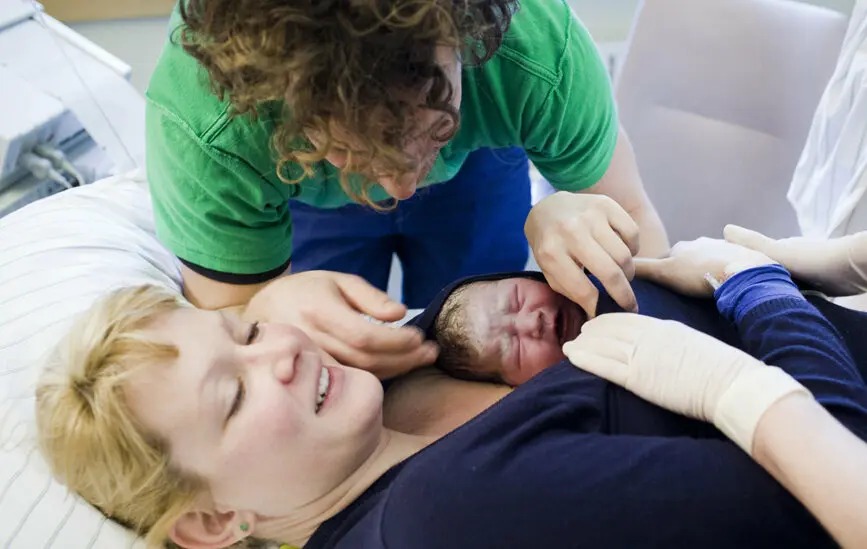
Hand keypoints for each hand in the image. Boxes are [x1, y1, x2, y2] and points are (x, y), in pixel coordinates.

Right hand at [243, 271, 437, 378]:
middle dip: (404, 358)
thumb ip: (370, 296)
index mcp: (318, 311)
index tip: (420, 337)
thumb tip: (399, 314)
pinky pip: (347, 383)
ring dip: (395, 370)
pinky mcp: (308, 377)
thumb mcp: (337, 281)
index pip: (363, 336)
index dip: (396, 341)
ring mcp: (307, 363)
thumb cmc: (306, 292)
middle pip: (365, 360)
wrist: (260, 310)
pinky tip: (395, 368)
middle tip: (430, 351)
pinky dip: (376, 377)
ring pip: (358, 376)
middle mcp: (310, 339)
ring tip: (420, 359)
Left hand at [526, 192, 639, 314]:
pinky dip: (633, 249)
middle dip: (624, 296)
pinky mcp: (606, 204)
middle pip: (610, 272)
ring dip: (629, 273)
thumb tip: (597, 316)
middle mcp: (571, 232)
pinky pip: (633, 234)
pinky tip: (624, 252)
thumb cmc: (551, 247)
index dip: (597, 308)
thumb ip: (572, 291)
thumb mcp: (550, 271)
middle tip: (629, 306)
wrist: (548, 209)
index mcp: (551, 253)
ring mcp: (590, 216)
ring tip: (623, 277)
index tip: (606, 316)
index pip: (583, 290)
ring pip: (624, 255)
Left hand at [563, 313, 808, 452]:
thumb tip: (666, 347)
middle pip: (609, 329)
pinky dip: (585, 358)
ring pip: (602, 345)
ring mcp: (642, 357)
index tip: (596, 323)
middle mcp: (648, 338)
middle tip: (580, 333)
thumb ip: (673, 342)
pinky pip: (604, 365)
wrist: (731, 383)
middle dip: (592, 331)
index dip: (607, 321)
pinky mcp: (639, 378)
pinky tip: (572, 355)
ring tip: (570, 346)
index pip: (626, 320)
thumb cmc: (720, 369)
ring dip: (583, 344)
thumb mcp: (692, 343)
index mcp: (663, 327)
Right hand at [633, 237, 775, 296]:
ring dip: (710, 266)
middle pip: (691, 255)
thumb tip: (617, 265)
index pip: (669, 256)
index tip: (669, 282)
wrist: (741, 271)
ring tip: (712, 283)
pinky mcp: (744, 252)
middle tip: (690, 286)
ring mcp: (724, 245)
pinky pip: (734, 258)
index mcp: (681, 246)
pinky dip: (730, 265)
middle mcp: (701, 241)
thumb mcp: (664, 272)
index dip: (666, 268)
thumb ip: (643, 268)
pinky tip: (732, 276)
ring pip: (712, 256)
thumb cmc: (699, 273)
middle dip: (689, 267)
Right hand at [724, 225, 866, 295]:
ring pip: (780, 281)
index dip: (738, 263)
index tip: (723, 275)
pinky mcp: (818, 286)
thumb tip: (725, 228)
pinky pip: (795, 292)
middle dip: (753, 279)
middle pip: (765, 269)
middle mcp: (791, 259)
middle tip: (737, 293)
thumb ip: (753, 243)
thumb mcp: (777, 251)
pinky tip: (781, 305)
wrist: (852, 269)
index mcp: (779, 249)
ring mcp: (805, 272)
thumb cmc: (814, 259)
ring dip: (770, 289)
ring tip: (755, 302)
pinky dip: (786, 296)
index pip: (753, 255)